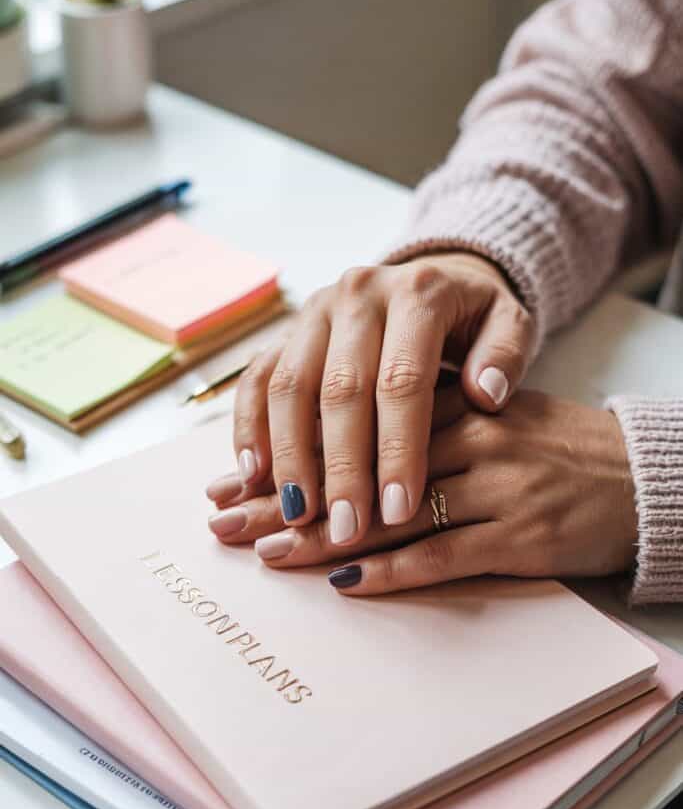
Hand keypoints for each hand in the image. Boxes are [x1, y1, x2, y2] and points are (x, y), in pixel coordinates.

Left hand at [210, 392, 637, 594]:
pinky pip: (444, 554)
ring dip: (323, 538)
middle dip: (284, 495)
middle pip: (357, 464)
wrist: (639, 476)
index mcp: (453, 401)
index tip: (233, 476)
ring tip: (265, 554)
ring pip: (392, 512)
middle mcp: (469, 435)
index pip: (352, 423)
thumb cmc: (554, 448)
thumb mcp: (489, 412)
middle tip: (224, 518)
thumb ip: (423, 417)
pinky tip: (345, 584)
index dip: (288, 451)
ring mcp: (495, 484)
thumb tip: (342, 440)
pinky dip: (393, 571)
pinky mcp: (520, 533)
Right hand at [223, 252, 534, 549]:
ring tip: (297, 515)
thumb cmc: (474, 319)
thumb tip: (488, 395)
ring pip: (289, 386)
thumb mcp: (509, 323)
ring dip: (289, 456)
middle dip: (341, 467)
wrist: (433, 278)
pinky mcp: (286, 330)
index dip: (398, 449)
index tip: (399, 510)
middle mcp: (358, 295)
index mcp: (417, 294)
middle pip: (340, 388)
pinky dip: (249, 427)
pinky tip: (254, 478)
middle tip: (345, 530)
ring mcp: (314, 310)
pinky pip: (257, 378)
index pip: (403, 379)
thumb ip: (505, 355)